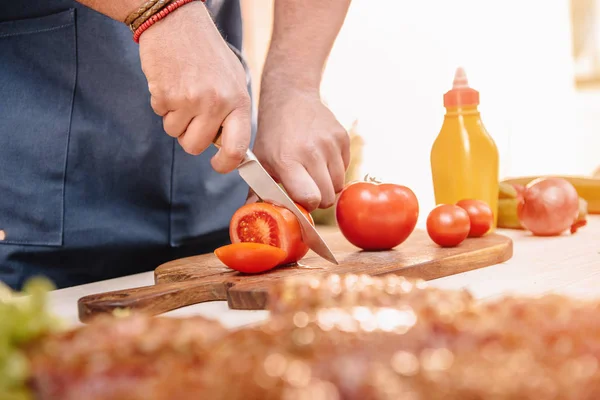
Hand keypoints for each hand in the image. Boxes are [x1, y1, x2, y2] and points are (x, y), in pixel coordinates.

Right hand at [138, 2, 251, 172]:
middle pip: (195, 146)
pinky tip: (171, 82)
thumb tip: (229, 147)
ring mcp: (190, 100)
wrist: (178, 22)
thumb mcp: (233, 81)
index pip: (237, 149)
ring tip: (182, 91)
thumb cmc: (207, 52)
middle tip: (191, 116)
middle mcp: (217, 103)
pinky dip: (162, 103)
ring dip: (174, 117)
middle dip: (189, 137)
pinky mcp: (165, 94)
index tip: (217, 165)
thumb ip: (232, 113)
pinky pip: (160, 114)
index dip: (225, 165)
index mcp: (238, 101)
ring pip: (174, 133)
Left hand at [253, 87, 349, 210]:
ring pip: (338, 186)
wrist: (291, 98)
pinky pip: (344, 169)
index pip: (310, 199)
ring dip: (326, 185)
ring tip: (312, 172)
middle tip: (305, 188)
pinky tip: (320, 158)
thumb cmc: (273, 135)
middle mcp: (312, 152)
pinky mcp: (343, 137)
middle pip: (327, 198)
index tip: (298, 201)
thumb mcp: (260, 161)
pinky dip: (334, 170)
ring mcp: (330, 144)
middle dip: (317, 199)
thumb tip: (253, 217)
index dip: (306, 206)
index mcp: (288, 160)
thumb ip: (257, 192)